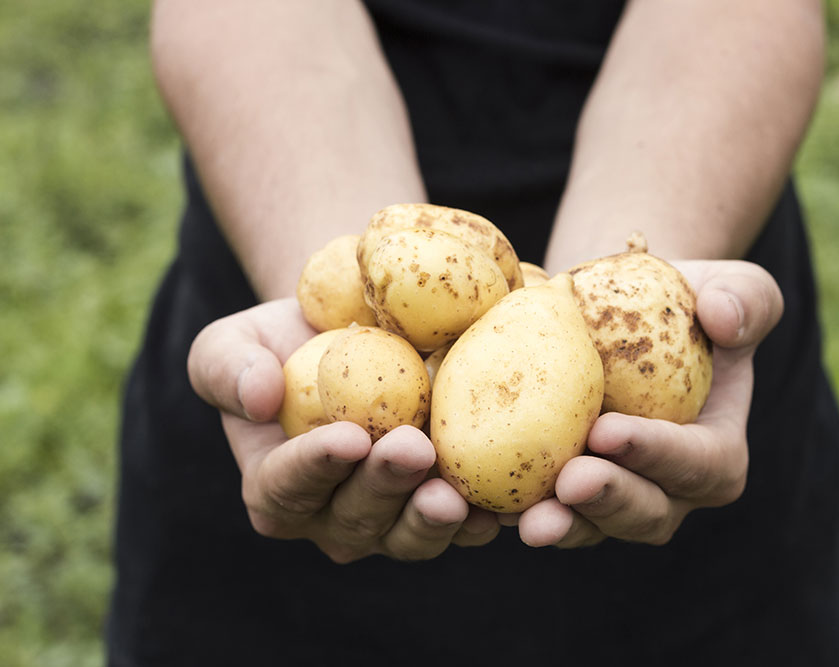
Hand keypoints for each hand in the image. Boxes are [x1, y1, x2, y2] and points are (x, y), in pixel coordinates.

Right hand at [187, 298, 499, 562]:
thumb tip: (256, 398)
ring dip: (433, 519)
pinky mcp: (444, 510)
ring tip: (453, 493)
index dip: (315, 468)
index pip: (287, 486)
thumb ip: (226, 368)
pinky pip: (465, 526)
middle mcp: (331, 518)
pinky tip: (500, 505)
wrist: (352, 337)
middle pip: (356, 518)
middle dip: (384, 486)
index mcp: (275, 487)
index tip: (346, 438)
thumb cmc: (283, 343)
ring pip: (410, 536)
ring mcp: (391, 522)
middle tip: (412, 449)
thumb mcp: (232, 342)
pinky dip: (483, 518)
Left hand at [501, 260, 783, 547]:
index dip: (657, 455)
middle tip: (570, 481)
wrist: (619, 313)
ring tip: (525, 516)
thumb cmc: (686, 301)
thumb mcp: (733, 286)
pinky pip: (542, 509)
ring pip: (591, 526)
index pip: (697, 463)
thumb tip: (724, 318)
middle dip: (607, 502)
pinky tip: (484, 503)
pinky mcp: (564, 494)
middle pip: (645, 512)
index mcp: (717, 454)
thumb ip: (746, 300)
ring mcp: (613, 499)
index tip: (609, 431)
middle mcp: (668, 491)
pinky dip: (514, 510)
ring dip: (561, 523)